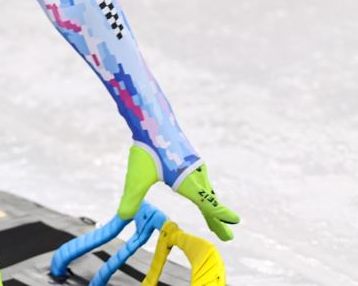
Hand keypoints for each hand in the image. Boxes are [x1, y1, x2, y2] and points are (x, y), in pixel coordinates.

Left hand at [116, 145, 239, 240]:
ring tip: (214, 222)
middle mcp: (195, 175)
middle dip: (217, 219)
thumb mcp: (137, 177)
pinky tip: (203, 196)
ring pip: (206, 191)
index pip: (207, 202)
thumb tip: (122, 217)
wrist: (154, 121)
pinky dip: (205, 194)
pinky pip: (202, 182)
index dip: (220, 215)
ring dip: (211, 207)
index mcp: (186, 181)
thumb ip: (131, 198)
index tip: (235, 222)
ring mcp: (195, 167)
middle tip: (228, 237)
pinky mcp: (191, 161)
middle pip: (209, 201)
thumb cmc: (148, 149)